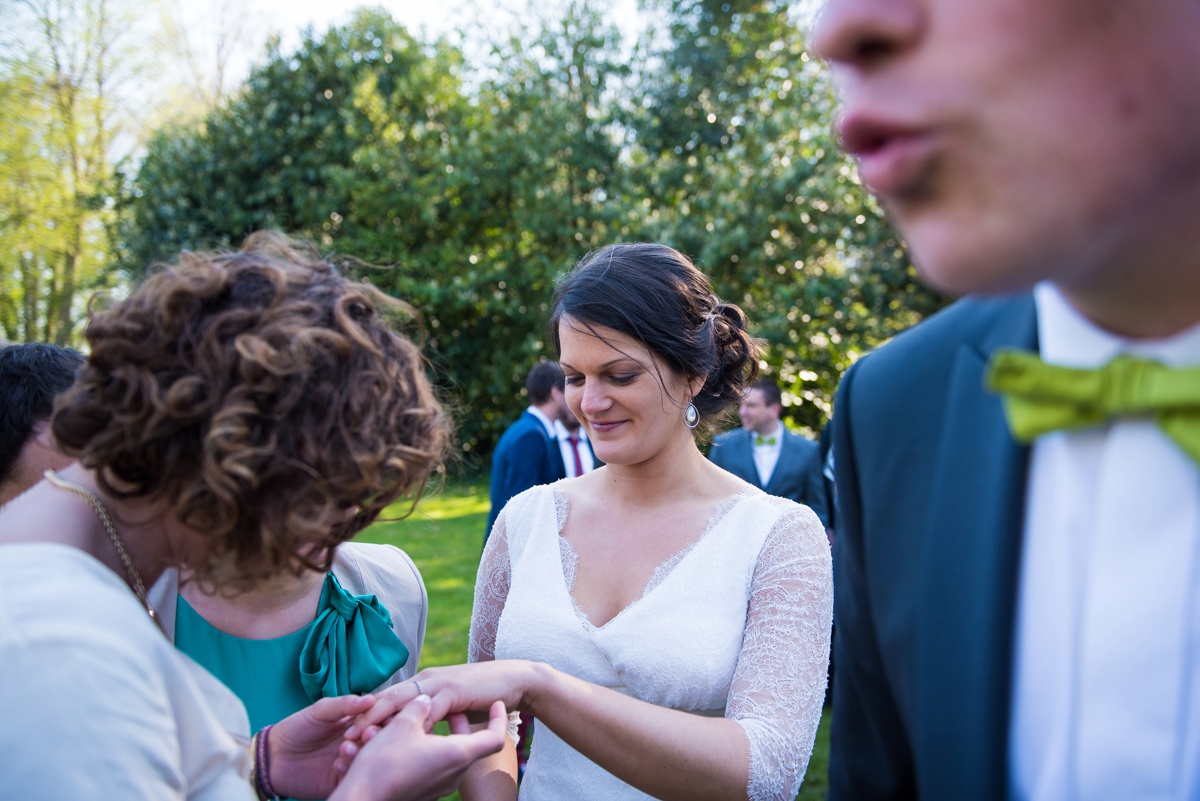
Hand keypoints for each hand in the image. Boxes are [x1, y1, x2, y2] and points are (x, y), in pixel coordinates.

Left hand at [268, 694, 377, 799]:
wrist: (273, 756)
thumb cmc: (296, 728)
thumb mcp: (320, 711)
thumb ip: (344, 705)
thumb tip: (370, 699)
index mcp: (356, 723)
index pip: (379, 719)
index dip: (384, 718)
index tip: (382, 717)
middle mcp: (357, 742)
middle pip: (378, 740)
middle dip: (376, 737)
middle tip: (368, 735)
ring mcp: (350, 761)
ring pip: (368, 760)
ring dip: (362, 754)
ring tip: (346, 749)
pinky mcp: (341, 780)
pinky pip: (353, 777)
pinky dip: (349, 770)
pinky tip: (337, 764)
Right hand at [332, 696, 507, 800]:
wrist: (361, 799)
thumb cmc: (384, 763)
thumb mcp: (402, 725)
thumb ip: (418, 707)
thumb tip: (426, 700)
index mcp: (457, 754)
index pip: (494, 738)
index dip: (499, 719)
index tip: (498, 704)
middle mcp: (454, 773)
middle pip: (469, 743)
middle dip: (458, 722)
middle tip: (449, 707)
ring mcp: (439, 785)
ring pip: (448, 754)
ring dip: (437, 734)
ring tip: (418, 720)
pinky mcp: (424, 792)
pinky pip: (433, 767)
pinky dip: (426, 749)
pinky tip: (405, 739)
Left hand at [345, 661, 537, 744]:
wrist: (514, 680)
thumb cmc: (483, 695)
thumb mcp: (451, 705)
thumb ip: (432, 713)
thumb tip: (417, 732)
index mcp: (422, 682)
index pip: (387, 698)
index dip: (366, 716)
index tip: (347, 735)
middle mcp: (426, 679)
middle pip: (386, 698)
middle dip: (363, 718)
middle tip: (343, 739)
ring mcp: (439, 683)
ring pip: (400, 701)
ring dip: (378, 720)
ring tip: (359, 739)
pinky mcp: (453, 690)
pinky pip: (427, 708)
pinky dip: (410, 722)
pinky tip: (400, 737)